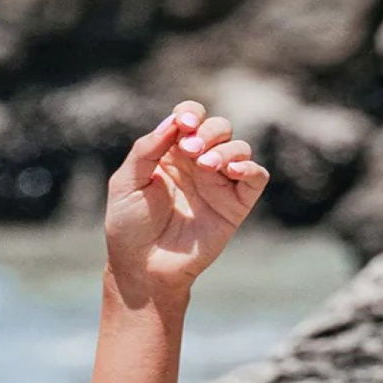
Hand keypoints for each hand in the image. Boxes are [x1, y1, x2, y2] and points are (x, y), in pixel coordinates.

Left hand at [105, 100, 268, 302]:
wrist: (142, 269)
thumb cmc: (130, 227)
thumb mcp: (127, 183)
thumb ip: (146, 149)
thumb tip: (174, 121)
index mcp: (172, 153)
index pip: (190, 117)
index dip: (190, 113)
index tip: (182, 125)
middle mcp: (198, 164)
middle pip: (219, 127)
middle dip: (208, 131)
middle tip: (191, 150)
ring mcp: (218, 184)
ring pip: (239, 148)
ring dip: (225, 149)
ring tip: (205, 165)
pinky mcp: (235, 205)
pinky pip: (256, 177)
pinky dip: (250, 168)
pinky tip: (232, 171)